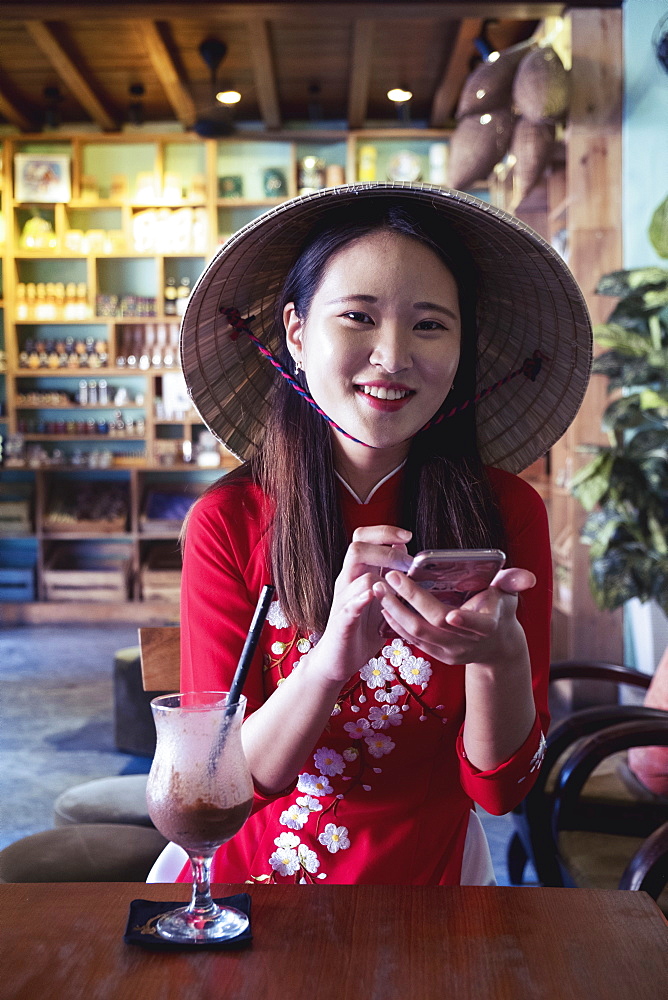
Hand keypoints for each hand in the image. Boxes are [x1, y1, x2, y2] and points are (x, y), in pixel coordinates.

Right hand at [313, 525, 412, 684]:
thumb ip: (389, 575)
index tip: (407, 536)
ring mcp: (343, 601)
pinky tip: (375, 596)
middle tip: (408, 562)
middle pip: (357, 547)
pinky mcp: (342, 621)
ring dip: (380, 575)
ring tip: (398, 584)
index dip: (384, 532)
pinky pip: (349, 605)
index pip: (363, 538)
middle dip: (385, 549)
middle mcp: (347, 582)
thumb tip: (403, 549)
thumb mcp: (380, 598)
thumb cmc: (361, 629)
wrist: (337, 659)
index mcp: (357, 573)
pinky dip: (362, 598)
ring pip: (355, 574)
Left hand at [372, 567, 535, 666]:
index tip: (451, 614)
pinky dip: (395, 622)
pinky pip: (411, 640)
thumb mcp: (508, 594)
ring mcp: (449, 652)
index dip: (465, 622)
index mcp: (488, 627)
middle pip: (434, 626)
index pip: (476, 626)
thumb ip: (513, 582)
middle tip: (391, 578)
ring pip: (417, 634)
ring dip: (395, 611)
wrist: (495, 645)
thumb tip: (528, 577)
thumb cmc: (498, 609)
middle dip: (411, 601)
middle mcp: (467, 643)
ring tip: (379, 588)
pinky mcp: (436, 656)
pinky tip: (383, 605)